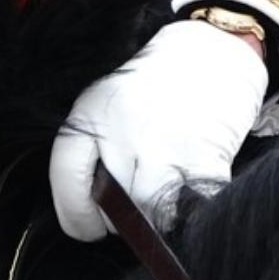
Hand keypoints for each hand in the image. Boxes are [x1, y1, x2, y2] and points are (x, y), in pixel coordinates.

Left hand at [49, 17, 268, 241]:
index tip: (87, 229)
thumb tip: (98, 210)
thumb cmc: (157, 85)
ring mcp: (164, 143)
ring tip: (164, 205)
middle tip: (135, 214)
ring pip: (152, 211)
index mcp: (90, 114)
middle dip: (123, 221)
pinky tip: (193, 198)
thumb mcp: (109, 103)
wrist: (213, 50)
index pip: (65, 175)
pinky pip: (194, 205)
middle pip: (113, 203)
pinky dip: (194, 212)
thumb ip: (97, 147)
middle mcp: (122, 129)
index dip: (73, 213)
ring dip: (159, 221)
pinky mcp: (205, 155)